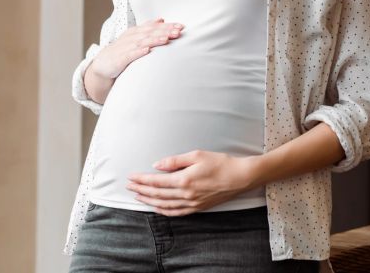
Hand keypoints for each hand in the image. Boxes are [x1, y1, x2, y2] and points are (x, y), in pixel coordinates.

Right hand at [90, 17, 183, 79]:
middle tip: (178, 32)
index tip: (181, 26)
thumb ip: (147, 28)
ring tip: (166, 39)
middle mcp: (131, 38)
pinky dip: (138, 52)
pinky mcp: (119, 59)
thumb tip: (161, 19)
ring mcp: (125, 48)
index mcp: (135, 32)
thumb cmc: (121, 51)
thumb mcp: (134, 37)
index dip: (167, 26)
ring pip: (142, 42)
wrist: (102, 65)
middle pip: (150, 33)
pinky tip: (147, 51)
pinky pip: (129, 55)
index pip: (154, 27)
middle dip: (164, 31)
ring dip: (154, 40)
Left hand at [126, 150, 258, 215]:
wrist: (240, 177)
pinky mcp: (197, 208)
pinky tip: (157, 207)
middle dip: (141, 190)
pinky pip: (175, 212)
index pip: (156, 181)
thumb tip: (157, 165)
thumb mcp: (197, 155)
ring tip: (138, 197)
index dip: (141, 180)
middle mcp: (185, 194)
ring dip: (149, 201)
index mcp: (184, 180)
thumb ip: (175, 161)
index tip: (131, 177)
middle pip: (157, 194)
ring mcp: (191, 203)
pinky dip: (163, 211)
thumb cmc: (220, 163)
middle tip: (129, 187)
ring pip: (164, 205)